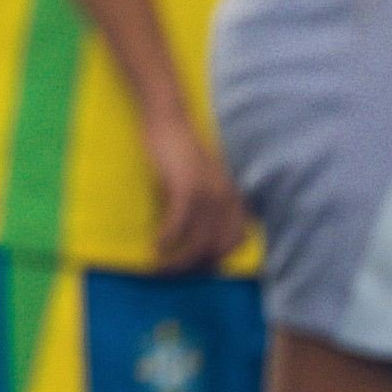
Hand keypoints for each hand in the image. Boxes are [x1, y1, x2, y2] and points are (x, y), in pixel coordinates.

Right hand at [143, 109, 249, 271]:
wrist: (169, 119)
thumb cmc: (181, 149)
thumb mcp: (203, 180)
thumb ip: (207, 204)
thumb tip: (194, 238)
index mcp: (233, 197)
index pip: (237, 242)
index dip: (217, 260)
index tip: (195, 266)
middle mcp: (226, 199)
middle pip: (216, 250)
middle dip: (194, 267)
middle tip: (172, 272)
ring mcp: (208, 195)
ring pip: (197, 246)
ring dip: (176, 263)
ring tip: (158, 268)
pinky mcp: (185, 190)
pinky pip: (177, 229)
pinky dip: (165, 242)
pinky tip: (154, 245)